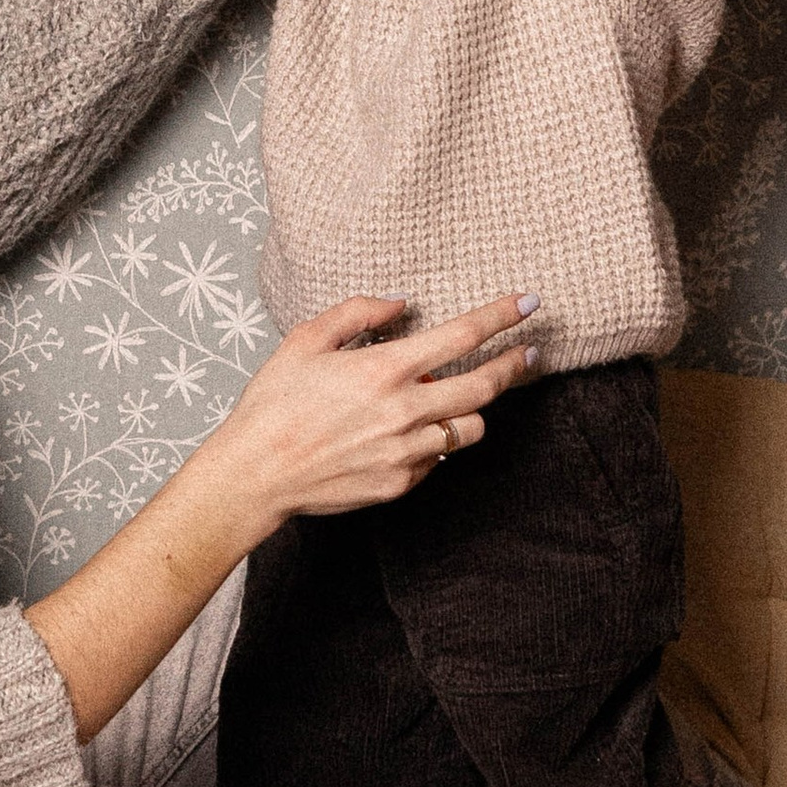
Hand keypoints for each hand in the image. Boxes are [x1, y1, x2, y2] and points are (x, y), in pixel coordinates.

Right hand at [22, 292, 540, 741]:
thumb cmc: (274, 402)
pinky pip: (436, 458)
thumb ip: (358, 313)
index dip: (502, 316)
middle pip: (484, 386)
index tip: (528, 303)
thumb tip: (401, 304)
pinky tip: (409, 433)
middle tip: (532, 355)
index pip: (463, 335)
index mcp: (385, 369)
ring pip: (469, 429)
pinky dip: (433, 442)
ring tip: (457, 400)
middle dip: (516, 366)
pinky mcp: (400, 483)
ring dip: (471, 411)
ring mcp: (407, 452)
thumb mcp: (306, 339)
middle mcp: (405, 410)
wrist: (255, 474)